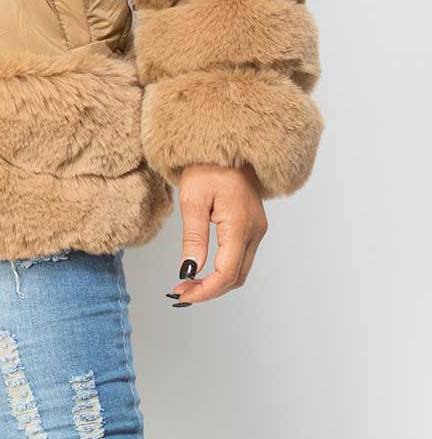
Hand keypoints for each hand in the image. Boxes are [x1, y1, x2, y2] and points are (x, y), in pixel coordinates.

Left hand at [167, 165, 267, 305]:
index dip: (204, 291)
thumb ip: (193, 238)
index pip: (226, 274)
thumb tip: (189, 271)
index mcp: (240, 225)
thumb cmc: (207, 166)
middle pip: (236, 277)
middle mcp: (255, 231)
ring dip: (217, 282)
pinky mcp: (254, 225)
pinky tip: (205, 268)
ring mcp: (258, 229)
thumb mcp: (192, 199)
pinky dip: (224, 269)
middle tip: (181, 292)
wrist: (227, 144)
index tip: (182, 295)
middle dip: (209, 291)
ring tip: (189, 283)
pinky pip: (242, 256)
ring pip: (241, 270)